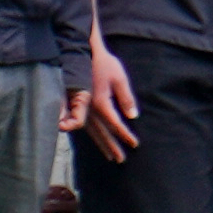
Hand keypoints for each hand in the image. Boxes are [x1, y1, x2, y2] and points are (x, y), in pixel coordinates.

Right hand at [73, 43, 141, 158]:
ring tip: (110, 156)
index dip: (126, 135)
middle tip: (121, 160)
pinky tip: (97, 140)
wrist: (82, 53)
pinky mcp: (78, 105)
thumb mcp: (120, 78)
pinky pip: (85, 125)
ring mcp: (81, 109)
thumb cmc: (103, 64)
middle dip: (112, 146)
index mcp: (101, 103)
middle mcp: (90, 110)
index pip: (116, 125)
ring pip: (92, 131)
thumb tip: (133, 116)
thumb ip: (126, 98)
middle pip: (102, 133)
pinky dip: (92, 135)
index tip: (135, 144)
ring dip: (102, 144)